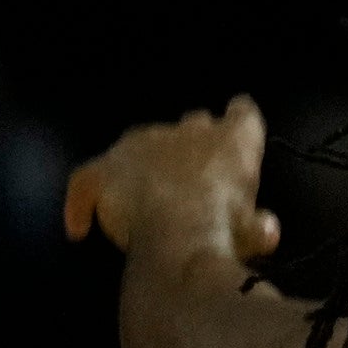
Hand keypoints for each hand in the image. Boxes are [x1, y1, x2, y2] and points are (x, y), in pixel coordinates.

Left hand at [63, 95, 279, 263]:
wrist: (180, 234)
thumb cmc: (228, 229)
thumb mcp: (256, 232)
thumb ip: (260, 226)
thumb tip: (268, 231)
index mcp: (235, 138)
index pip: (242, 114)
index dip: (238, 125)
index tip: (235, 138)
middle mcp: (190, 129)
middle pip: (192, 124)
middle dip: (191, 146)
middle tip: (190, 178)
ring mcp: (144, 143)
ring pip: (140, 142)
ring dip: (143, 163)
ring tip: (141, 193)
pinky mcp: (106, 168)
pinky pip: (86, 180)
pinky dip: (83, 202)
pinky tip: (80, 227)